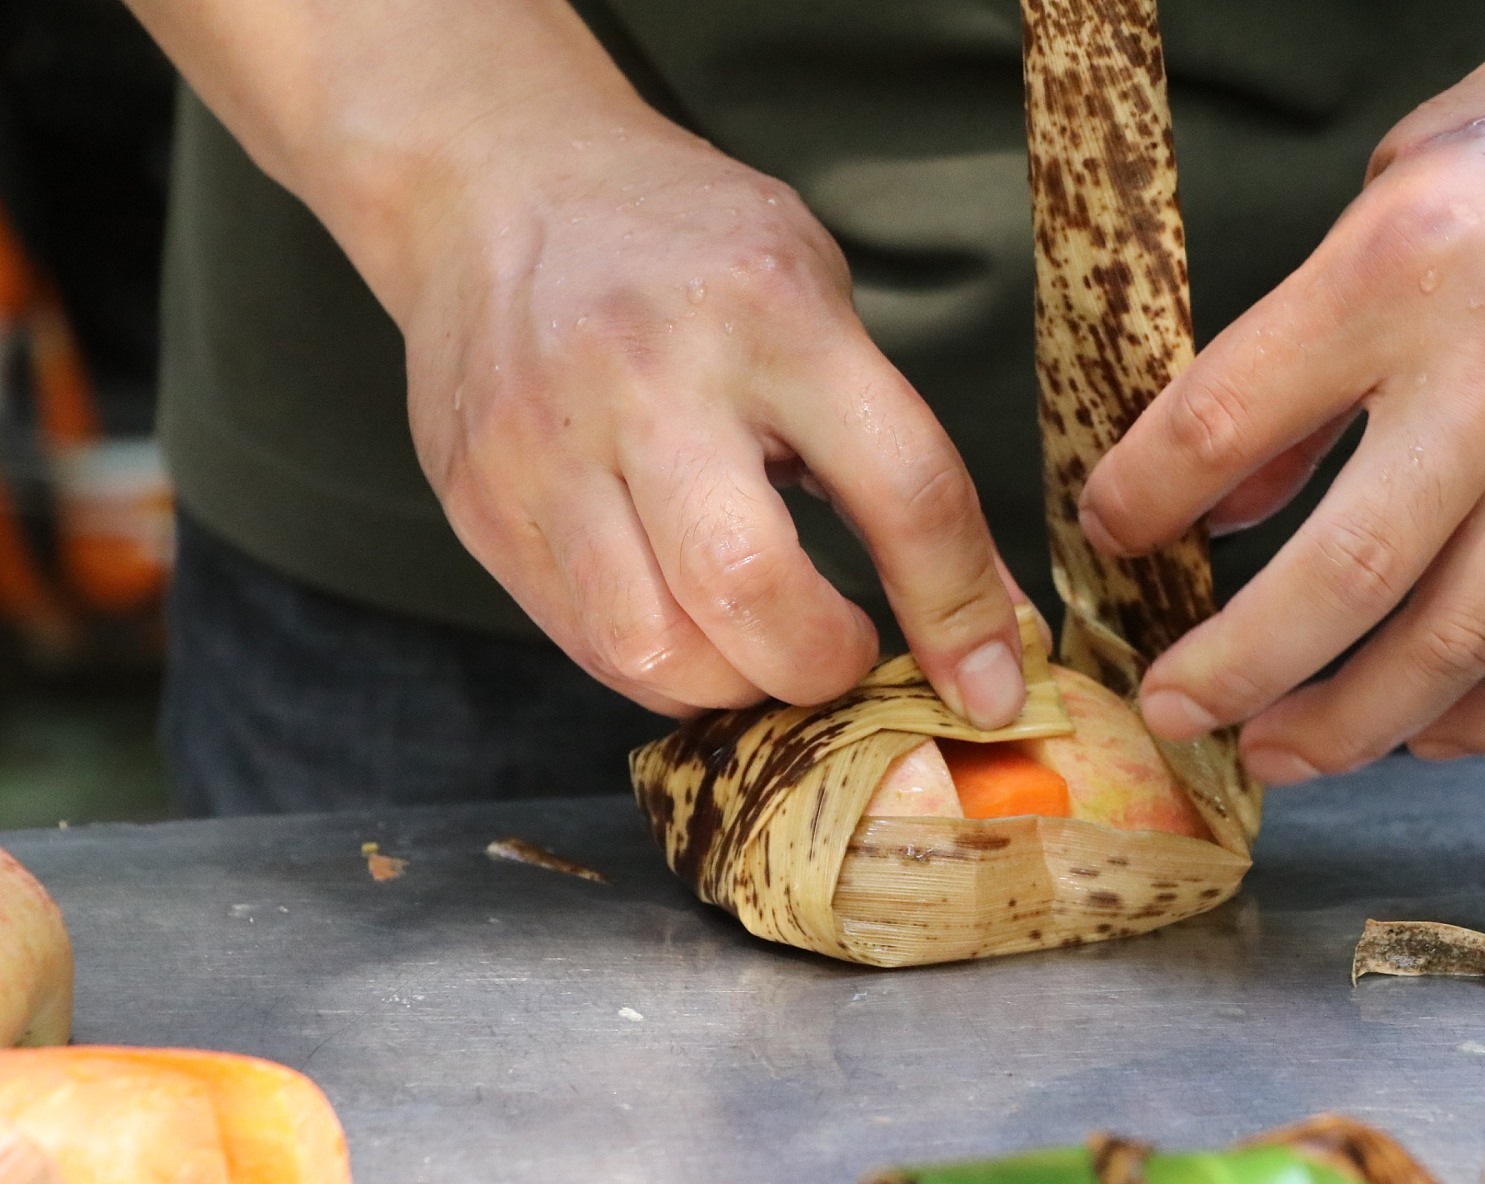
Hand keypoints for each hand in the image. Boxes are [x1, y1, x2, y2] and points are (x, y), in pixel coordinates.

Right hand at [123, 0, 1026, 724]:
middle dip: (820, 664)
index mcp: (772, 313)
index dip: (960, 610)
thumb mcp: (820, 300)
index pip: (902, 490)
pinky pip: (586, 644)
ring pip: (652, 647)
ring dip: (734, 682)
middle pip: (748, 590)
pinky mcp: (481, 505)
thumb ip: (900, 455)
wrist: (493, 184)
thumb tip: (987, 616)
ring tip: (760, 643)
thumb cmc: (686, 247)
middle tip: (842, 652)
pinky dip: (662, 665)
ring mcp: (547, 447)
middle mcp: (651, 379)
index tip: (989, 684)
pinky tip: (688, 622)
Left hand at [1079, 0, 1484, 781]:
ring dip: (1350, 727)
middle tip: (1171, 710)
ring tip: (1276, 753)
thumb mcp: (1390, 189)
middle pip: (1343, 577)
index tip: (1109, 536)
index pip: (1225, 421)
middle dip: (1234, 671)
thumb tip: (1231, 503)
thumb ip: (1304, 353)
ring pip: (1458, 646)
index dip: (1142, 499)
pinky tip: (1429, 736)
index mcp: (1402, 269)